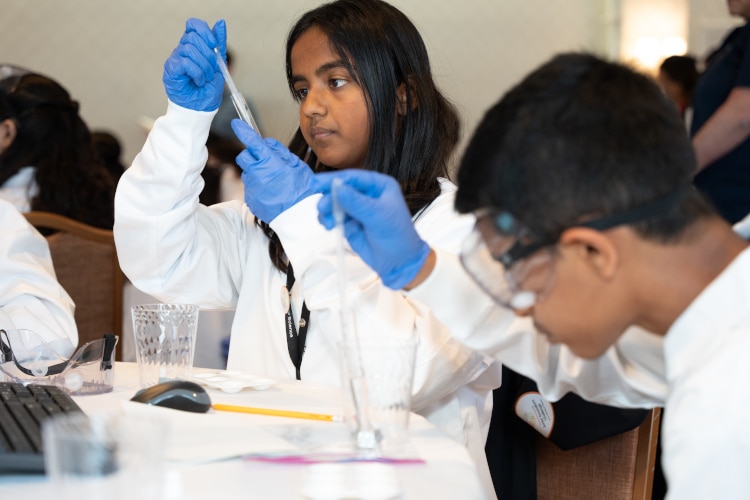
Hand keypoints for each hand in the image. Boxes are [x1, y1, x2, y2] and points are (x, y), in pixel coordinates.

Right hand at [163, 18, 225, 110]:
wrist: (202, 108)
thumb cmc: (208, 89)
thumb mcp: (219, 64)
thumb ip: (219, 44)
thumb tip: (221, 23)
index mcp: (193, 46)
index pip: (193, 25)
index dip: (204, 31)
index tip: (214, 45)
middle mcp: (182, 49)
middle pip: (193, 37)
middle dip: (208, 55)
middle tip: (210, 71)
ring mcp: (175, 59)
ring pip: (190, 50)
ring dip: (204, 67)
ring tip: (204, 79)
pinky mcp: (171, 69)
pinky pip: (185, 62)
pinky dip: (196, 72)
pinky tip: (198, 81)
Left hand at [233, 120, 315, 222]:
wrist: (298, 215)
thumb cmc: (302, 190)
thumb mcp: (297, 165)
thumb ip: (280, 151)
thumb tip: (267, 142)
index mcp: (269, 161)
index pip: (251, 141)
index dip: (243, 130)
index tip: (236, 124)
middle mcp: (256, 173)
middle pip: (244, 157)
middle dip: (252, 156)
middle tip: (266, 162)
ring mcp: (252, 187)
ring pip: (248, 173)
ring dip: (256, 173)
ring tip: (273, 182)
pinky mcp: (250, 199)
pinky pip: (251, 188)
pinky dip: (259, 187)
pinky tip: (271, 193)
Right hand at [313, 170, 430, 289]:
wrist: (399, 262)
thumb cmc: (397, 236)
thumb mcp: (378, 216)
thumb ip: (356, 202)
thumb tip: (336, 188)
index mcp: (379, 186)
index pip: (353, 178)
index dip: (334, 179)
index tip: (316, 183)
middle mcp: (367, 195)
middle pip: (341, 190)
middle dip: (330, 198)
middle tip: (321, 207)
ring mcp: (358, 209)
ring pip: (335, 204)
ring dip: (328, 211)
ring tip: (327, 223)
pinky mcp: (350, 223)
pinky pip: (335, 218)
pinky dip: (330, 221)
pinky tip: (330, 227)